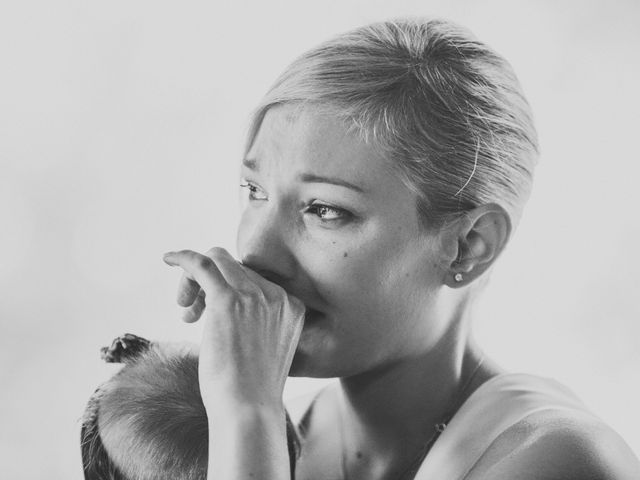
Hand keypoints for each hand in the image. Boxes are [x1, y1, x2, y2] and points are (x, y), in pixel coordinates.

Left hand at [163, 247, 304, 410]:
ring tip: (185, 312)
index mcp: (292, 306)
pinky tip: (168, 258)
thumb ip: (257, 323)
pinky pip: (202, 263)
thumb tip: (231, 313)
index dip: (229, 290)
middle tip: (191, 314)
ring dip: (196, 280)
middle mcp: (277, 295)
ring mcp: (254, 296)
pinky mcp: (227, 300)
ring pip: (218, 261)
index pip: (255, 278)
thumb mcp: (264, 349)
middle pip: (236, 267)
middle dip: (209, 285)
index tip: (208, 314)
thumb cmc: (251, 390)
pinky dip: (184, 258)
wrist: (248, 410)